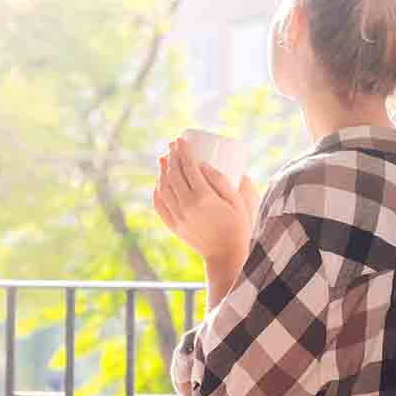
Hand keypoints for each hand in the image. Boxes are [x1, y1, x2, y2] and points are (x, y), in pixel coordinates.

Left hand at [153, 137, 259, 265]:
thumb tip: (203, 164)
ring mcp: (178, 217)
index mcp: (204, 198)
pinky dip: (157, 191)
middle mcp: (187, 206)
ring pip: (163, 188)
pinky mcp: (174, 226)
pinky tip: (159, 182)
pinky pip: (160, 205)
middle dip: (171, 156)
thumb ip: (222, 181)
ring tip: (164, 159)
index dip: (183, 151)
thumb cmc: (237, 226)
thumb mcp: (237, 201)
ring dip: (162, 171)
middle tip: (172, 145)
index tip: (181, 140)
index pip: (188, 167)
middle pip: (173, 175)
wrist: (226, 255)